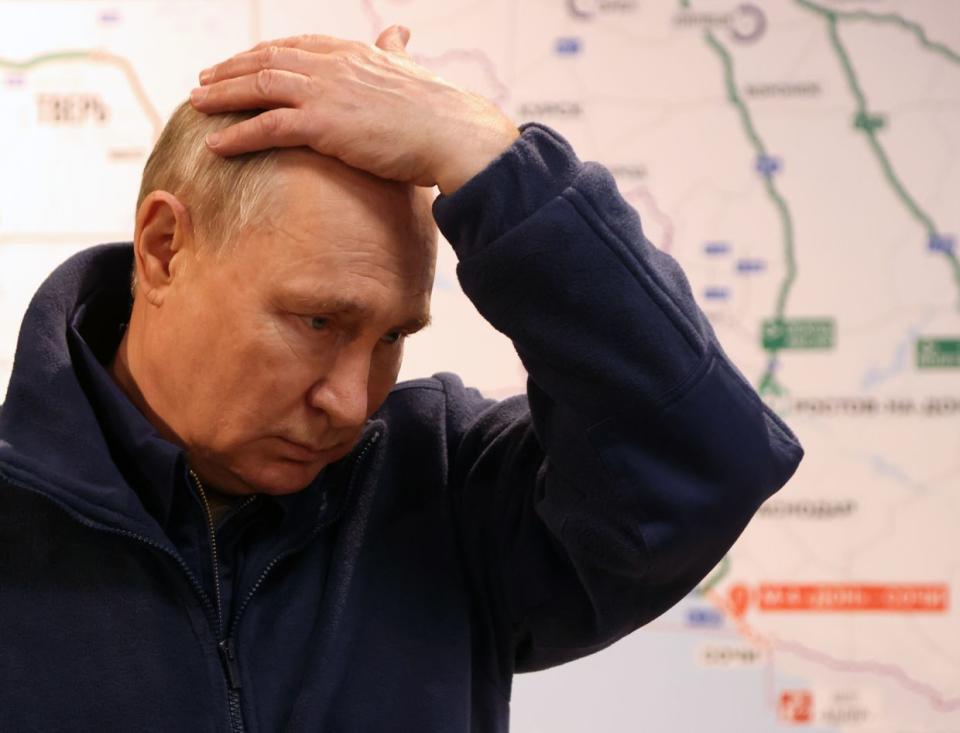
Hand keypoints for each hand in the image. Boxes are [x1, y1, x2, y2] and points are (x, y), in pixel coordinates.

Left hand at [189, 25, 519, 194]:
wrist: (453, 132)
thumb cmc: (438, 110)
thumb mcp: (410, 69)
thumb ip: (394, 50)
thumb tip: (398, 32)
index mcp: (351, 52)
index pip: (295, 46)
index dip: (261, 54)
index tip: (240, 63)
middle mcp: (332, 65)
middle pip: (267, 60)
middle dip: (230, 70)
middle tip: (203, 81)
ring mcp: (325, 93)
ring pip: (259, 87)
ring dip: (222, 96)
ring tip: (196, 104)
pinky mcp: (323, 125)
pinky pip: (267, 126)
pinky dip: (237, 134)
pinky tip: (215, 144)